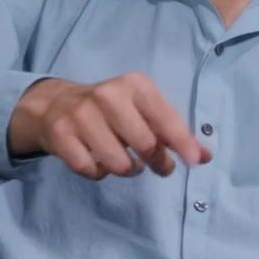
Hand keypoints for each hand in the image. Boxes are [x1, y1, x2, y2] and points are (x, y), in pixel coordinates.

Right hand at [8, 73, 210, 179]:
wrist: (55, 104)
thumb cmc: (112, 110)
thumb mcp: (144, 110)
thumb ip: (174, 132)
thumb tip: (204, 157)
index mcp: (136, 85)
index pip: (166, 118)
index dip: (183, 143)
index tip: (195, 162)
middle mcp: (108, 95)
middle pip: (145, 143)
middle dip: (158, 162)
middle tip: (161, 167)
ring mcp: (81, 115)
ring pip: (118, 162)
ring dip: (128, 170)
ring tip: (127, 163)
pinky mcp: (60, 135)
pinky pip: (90, 169)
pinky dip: (100, 173)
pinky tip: (99, 161)